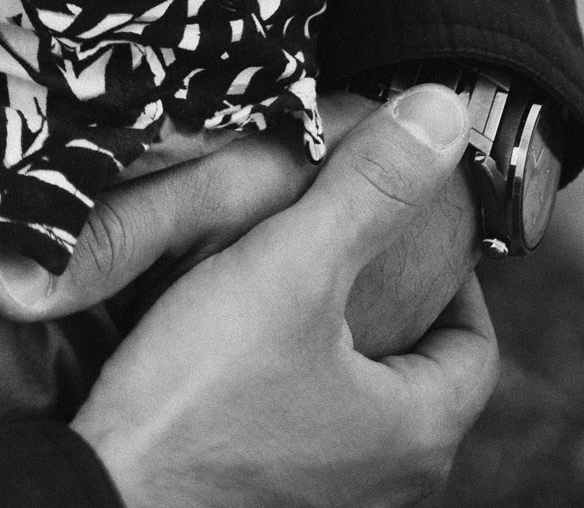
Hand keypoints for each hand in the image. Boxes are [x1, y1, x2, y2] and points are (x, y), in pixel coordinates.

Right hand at [68, 86, 496, 507]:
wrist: (109, 489)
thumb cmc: (200, 393)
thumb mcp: (290, 266)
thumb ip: (368, 188)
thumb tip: (441, 114)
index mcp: (417, 432)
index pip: (474, 344)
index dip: (452, 275)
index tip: (408, 223)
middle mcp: (388, 480)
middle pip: (417, 372)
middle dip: (389, 302)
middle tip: (345, 239)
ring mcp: (330, 498)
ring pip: (358, 399)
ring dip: (336, 340)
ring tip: (290, 278)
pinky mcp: (272, 496)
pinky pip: (307, 425)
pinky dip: (294, 377)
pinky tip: (243, 338)